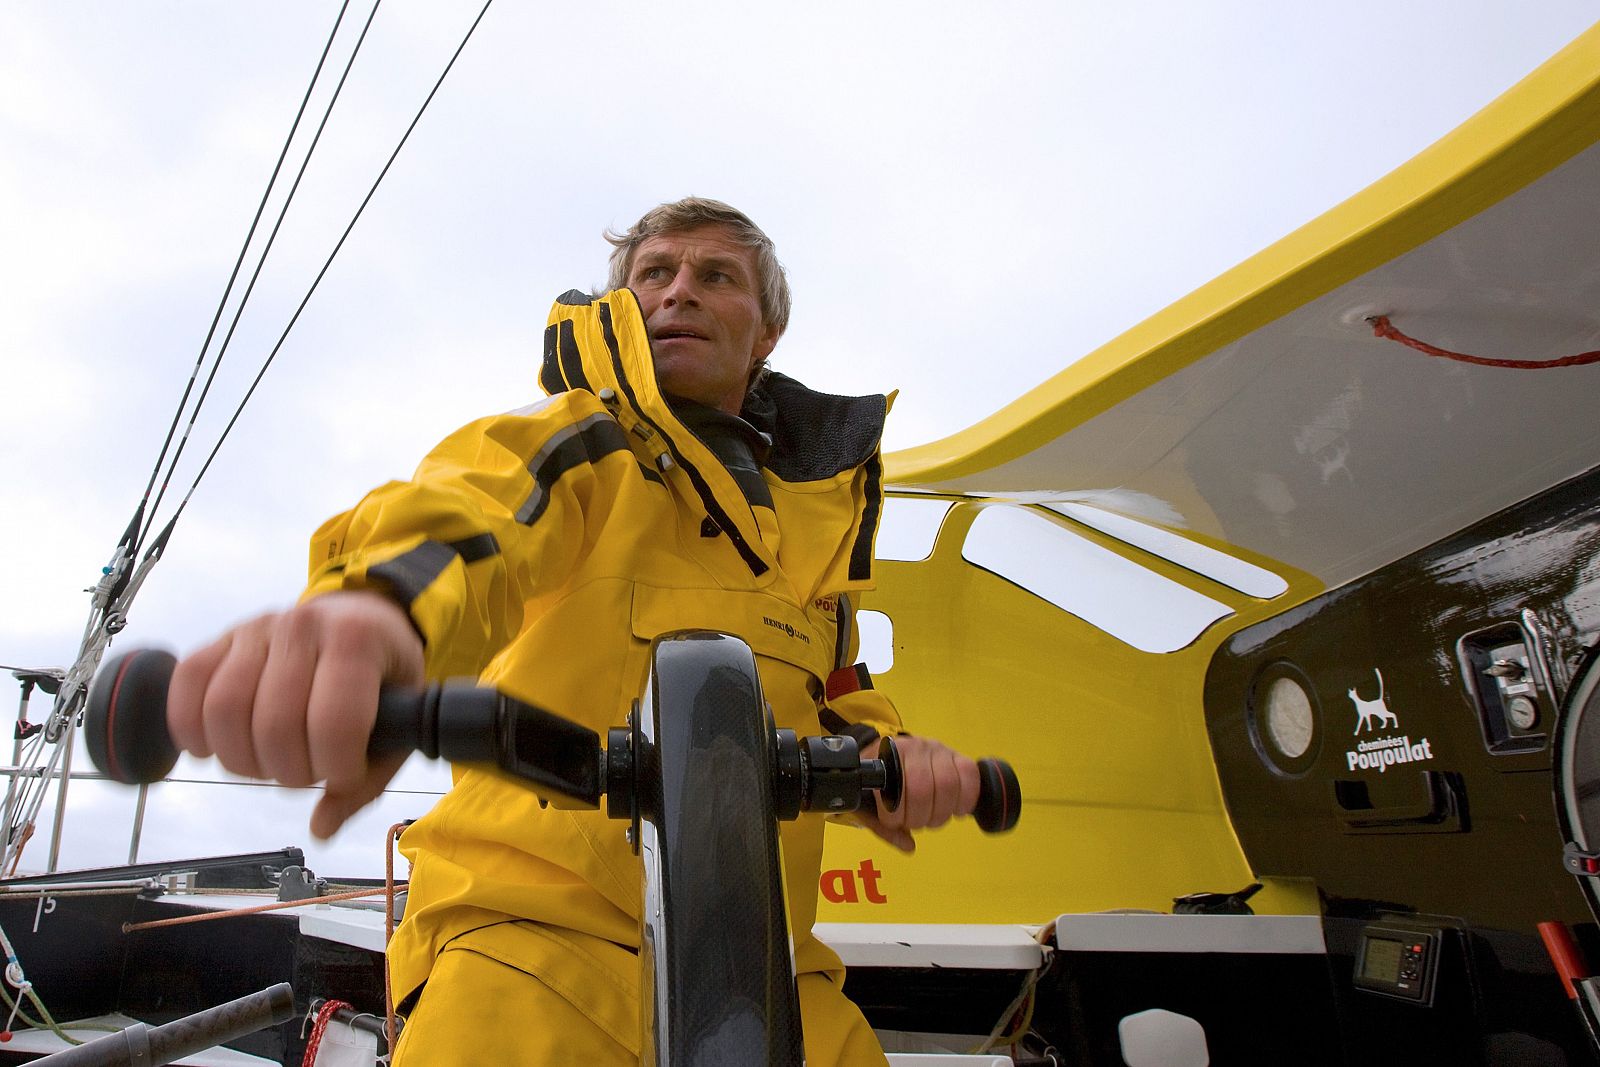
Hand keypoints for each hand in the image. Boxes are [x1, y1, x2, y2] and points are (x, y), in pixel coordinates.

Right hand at [166, 590, 424, 838]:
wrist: (362, 617)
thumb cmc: (383, 674)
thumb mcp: (402, 718)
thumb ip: (368, 779)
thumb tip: (322, 827)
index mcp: (357, 641)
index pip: (333, 723)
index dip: (336, 768)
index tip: (345, 774)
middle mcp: (303, 626)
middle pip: (273, 725)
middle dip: (289, 771)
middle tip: (306, 772)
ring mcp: (258, 628)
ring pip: (223, 710)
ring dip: (241, 759)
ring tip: (268, 762)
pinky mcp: (222, 638)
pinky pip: (186, 685)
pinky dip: (190, 728)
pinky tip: (213, 748)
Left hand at [854, 735, 979, 852]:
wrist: (891, 757)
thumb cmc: (879, 783)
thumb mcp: (870, 804)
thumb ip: (883, 827)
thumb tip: (908, 845)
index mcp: (888, 756)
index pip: (897, 790)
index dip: (898, 815)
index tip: (895, 822)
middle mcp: (914, 747)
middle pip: (923, 789)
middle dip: (920, 817)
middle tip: (915, 823)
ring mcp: (937, 750)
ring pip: (948, 785)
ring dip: (942, 812)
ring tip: (933, 817)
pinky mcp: (957, 756)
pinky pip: (970, 775)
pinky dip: (966, 798)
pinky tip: (955, 809)